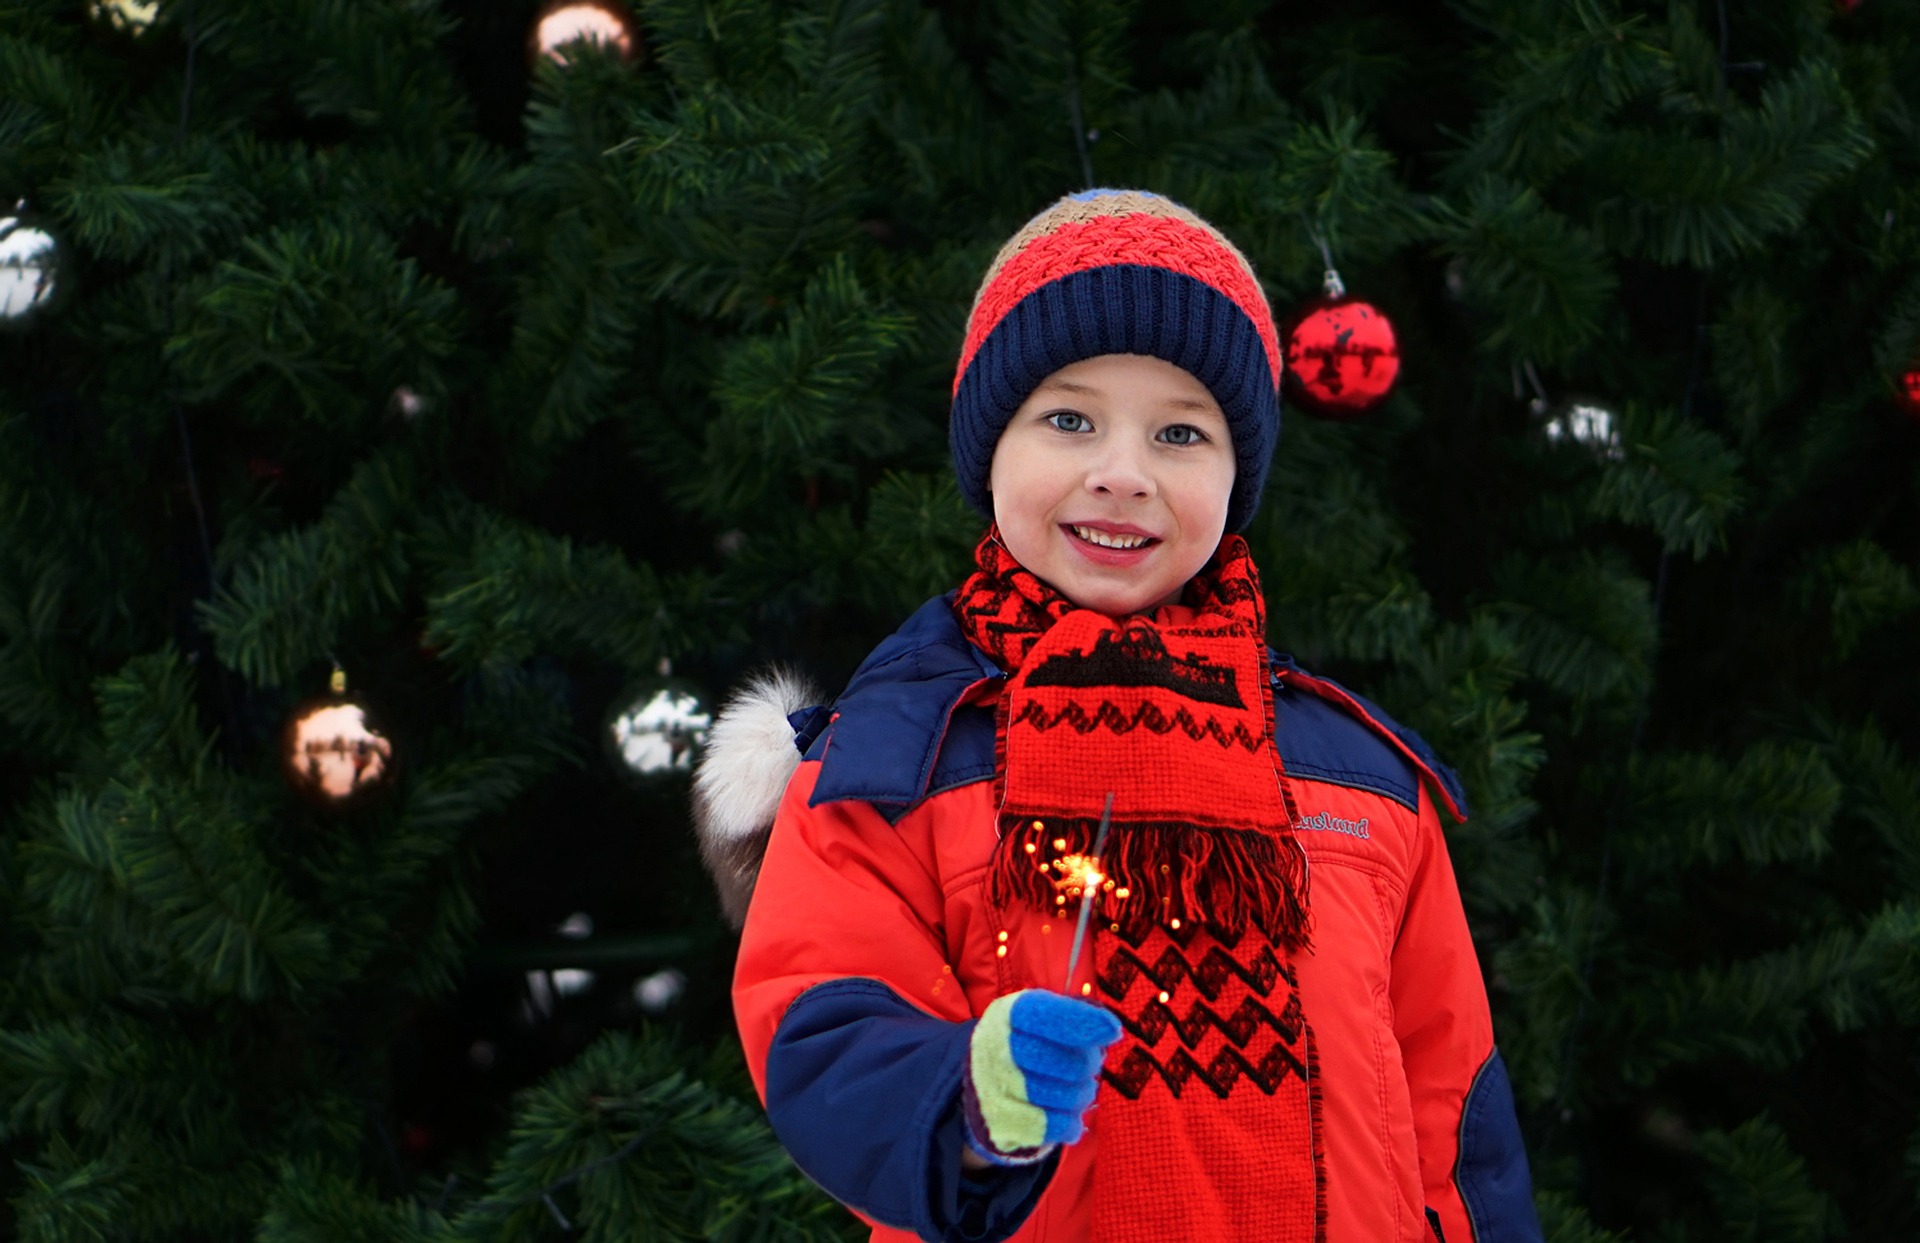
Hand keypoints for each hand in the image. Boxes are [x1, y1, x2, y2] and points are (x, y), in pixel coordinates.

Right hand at [962, 989, 1121, 1163]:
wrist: (985, 1088)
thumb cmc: (1027, 1045)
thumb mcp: (1040, 1020)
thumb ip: (1073, 1020)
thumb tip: (1109, 1030)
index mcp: (1008, 1014)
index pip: (1048, 1016)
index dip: (1084, 1023)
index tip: (1113, 1031)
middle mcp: (995, 1048)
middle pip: (1067, 1064)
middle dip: (1088, 1066)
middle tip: (1089, 1067)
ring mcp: (994, 1088)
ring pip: (1065, 1098)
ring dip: (1082, 1096)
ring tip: (1078, 1090)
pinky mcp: (1000, 1123)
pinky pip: (1054, 1127)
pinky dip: (1070, 1123)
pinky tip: (1070, 1118)